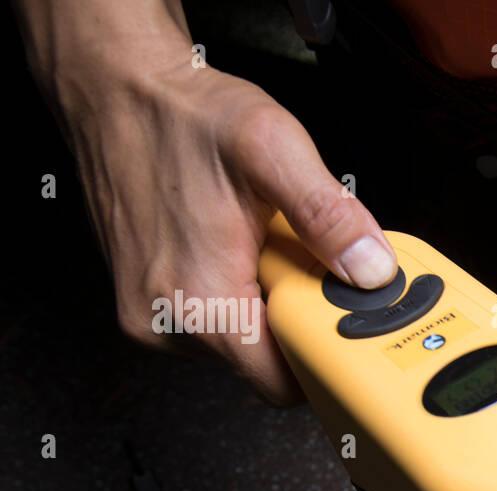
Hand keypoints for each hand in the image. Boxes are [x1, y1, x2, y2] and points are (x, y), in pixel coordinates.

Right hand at [51, 21, 396, 402]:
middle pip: (266, 362)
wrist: (114, 89)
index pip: (284, 383)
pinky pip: (216, 318)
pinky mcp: (147, 302)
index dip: (327, 357)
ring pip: (243, 340)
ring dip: (270, 301)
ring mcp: (152, 314)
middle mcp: (167, 321)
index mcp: (198, 300)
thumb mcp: (274, 149)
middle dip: (299, 318)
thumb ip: (330, 216)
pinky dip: (241, 290)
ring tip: (264, 244)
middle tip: (304, 261)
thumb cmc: (180, 114)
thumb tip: (371, 269)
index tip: (349, 324)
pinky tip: (240, 247)